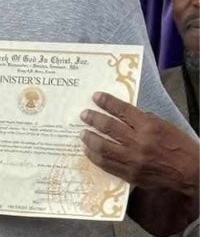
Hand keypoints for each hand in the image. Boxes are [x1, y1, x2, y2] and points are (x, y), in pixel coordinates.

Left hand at [79, 91, 198, 197]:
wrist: (191, 172)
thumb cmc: (178, 145)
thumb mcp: (163, 125)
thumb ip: (142, 119)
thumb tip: (120, 113)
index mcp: (148, 126)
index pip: (121, 110)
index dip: (106, 102)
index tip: (95, 97)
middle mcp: (138, 142)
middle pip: (108, 127)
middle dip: (93, 119)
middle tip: (84, 115)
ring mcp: (133, 160)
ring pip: (103, 147)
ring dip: (90, 139)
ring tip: (83, 133)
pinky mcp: (130, 174)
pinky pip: (107, 165)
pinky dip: (95, 157)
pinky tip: (89, 151)